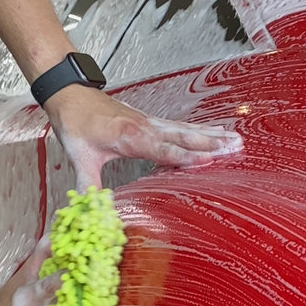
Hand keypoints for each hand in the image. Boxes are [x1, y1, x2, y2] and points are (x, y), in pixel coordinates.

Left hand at [42, 83, 242, 190]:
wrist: (70, 93)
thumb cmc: (76, 122)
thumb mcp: (80, 158)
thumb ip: (90, 187)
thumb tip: (94, 213)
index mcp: (130, 137)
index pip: (164, 149)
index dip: (186, 156)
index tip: (210, 159)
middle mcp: (145, 127)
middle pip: (183, 136)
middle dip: (210, 143)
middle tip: (236, 147)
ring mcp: (149, 122)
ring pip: (185, 129)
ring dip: (211, 135)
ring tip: (236, 140)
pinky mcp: (150, 120)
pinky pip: (179, 126)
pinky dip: (199, 129)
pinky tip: (214, 131)